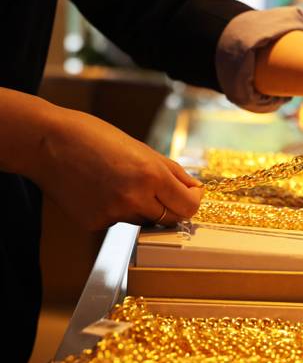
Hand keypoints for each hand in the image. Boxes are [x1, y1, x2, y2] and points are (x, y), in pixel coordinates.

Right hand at [33, 105, 202, 229]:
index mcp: (150, 175)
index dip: (193, 201)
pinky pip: (119, 222)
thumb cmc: (94, 138)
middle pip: (170, 219)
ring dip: (142, 207)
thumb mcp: (142, 148)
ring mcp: (114, 214)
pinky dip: (117, 210)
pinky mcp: (96, 224)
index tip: (190, 194)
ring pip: (144, 220)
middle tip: (159, 190)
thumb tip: (194, 189)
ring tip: (120, 183)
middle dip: (171, 206)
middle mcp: (134, 198)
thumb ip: (172, 172)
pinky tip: (101, 190)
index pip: (188, 206)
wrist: (47, 143)